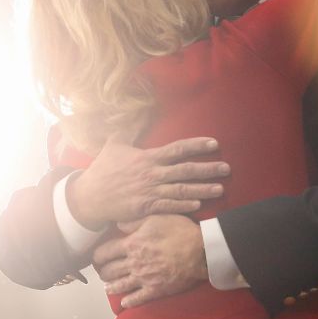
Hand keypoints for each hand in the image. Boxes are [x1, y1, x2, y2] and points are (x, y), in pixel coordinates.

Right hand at [70, 134, 228, 225]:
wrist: (90, 196)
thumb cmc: (103, 169)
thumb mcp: (114, 144)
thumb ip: (129, 128)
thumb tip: (139, 111)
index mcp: (148, 157)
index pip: (178, 149)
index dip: (197, 145)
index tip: (214, 143)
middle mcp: (152, 174)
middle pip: (186, 170)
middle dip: (208, 169)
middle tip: (227, 169)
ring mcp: (150, 191)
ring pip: (182, 190)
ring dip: (203, 189)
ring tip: (220, 189)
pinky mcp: (146, 207)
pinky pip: (169, 206)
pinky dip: (184, 206)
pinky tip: (199, 204)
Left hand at [92, 215, 206, 307]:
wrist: (199, 250)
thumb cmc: (179, 230)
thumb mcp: (155, 218)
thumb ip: (134, 222)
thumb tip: (117, 224)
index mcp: (132, 244)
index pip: (105, 252)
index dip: (98, 255)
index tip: (96, 257)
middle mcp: (134, 263)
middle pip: (110, 270)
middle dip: (102, 271)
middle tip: (101, 272)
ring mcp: (144, 278)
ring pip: (120, 285)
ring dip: (111, 287)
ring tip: (107, 287)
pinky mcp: (155, 289)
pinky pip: (138, 298)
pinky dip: (128, 302)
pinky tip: (124, 303)